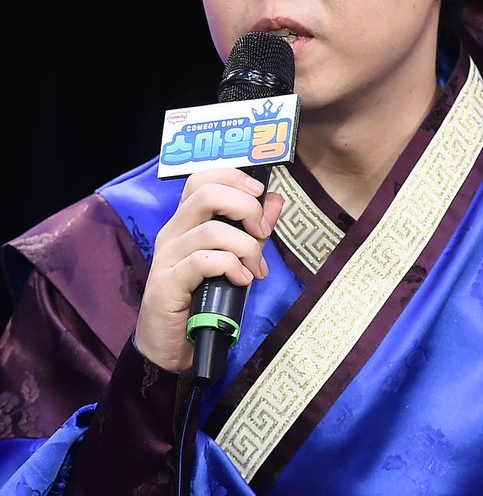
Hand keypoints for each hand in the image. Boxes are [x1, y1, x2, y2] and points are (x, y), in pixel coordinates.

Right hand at [134, 168, 282, 371]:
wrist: (169, 346)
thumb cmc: (202, 299)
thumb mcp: (234, 258)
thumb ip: (252, 229)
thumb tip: (274, 201)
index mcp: (185, 222)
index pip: (202, 179)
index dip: (233, 177)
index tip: (259, 193)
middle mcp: (172, 233)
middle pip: (207, 195)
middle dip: (246, 208)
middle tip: (263, 232)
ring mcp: (167, 257)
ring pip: (211, 231)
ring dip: (246, 247)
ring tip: (256, 268)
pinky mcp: (167, 284)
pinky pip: (203, 262)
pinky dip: (231, 267)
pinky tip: (242, 280)